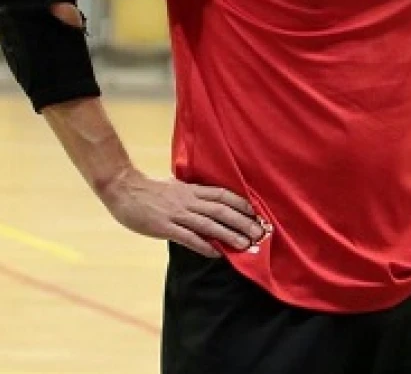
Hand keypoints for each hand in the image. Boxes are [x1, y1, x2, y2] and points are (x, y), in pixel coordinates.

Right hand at [99, 167, 265, 257]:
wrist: (122, 189)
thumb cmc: (149, 189)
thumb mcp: (176, 186)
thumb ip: (192, 193)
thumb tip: (207, 200)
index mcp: (192, 190)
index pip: (224, 195)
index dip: (242, 204)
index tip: (257, 213)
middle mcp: (189, 200)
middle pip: (222, 210)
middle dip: (243, 222)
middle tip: (259, 233)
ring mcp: (177, 214)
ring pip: (209, 224)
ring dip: (229, 235)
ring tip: (245, 245)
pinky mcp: (164, 227)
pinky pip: (188, 237)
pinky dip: (204, 245)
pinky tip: (216, 253)